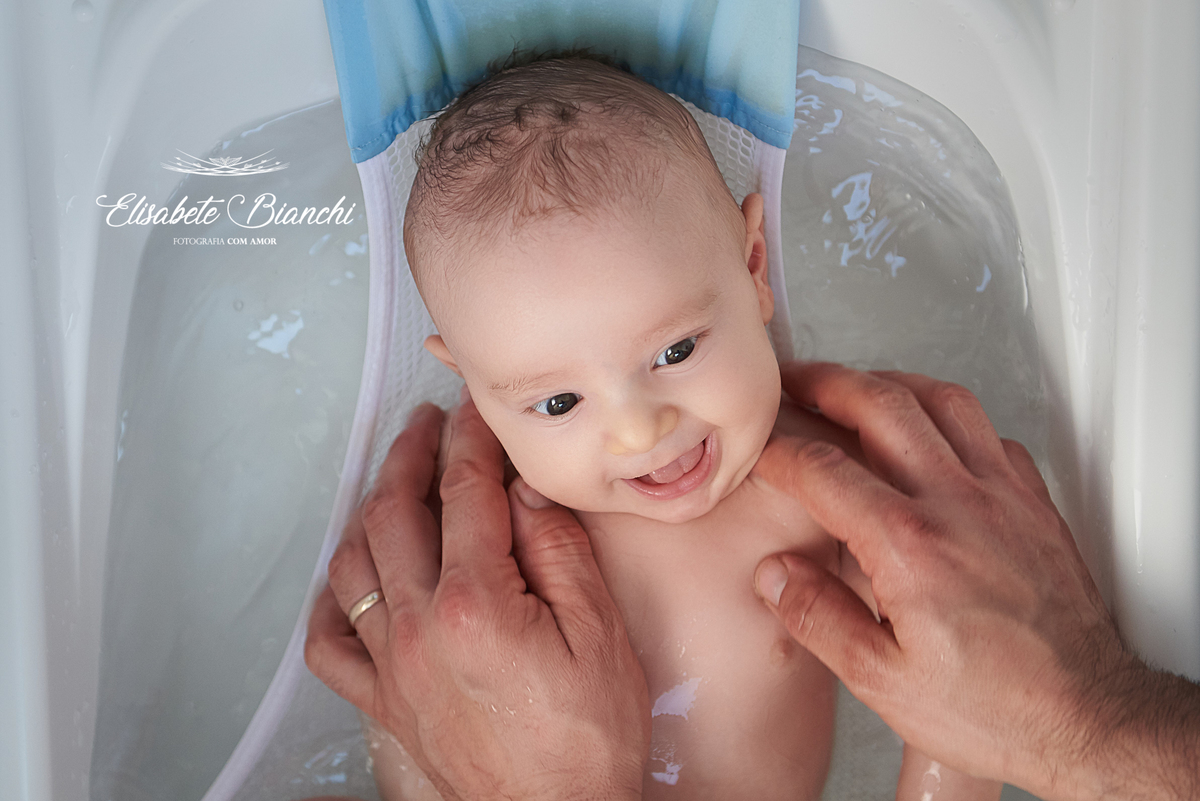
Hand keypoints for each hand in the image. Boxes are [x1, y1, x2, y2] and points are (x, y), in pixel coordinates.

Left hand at [305, 395, 649, 800]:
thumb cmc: (588, 741)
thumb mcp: (599, 635)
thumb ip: (558, 552)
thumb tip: (525, 490)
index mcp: (476, 604)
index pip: (464, 492)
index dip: (469, 439)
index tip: (474, 412)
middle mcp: (419, 629)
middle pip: (395, 513)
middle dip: (409, 455)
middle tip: (426, 423)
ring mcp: (392, 667)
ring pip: (353, 564)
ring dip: (370, 510)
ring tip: (393, 481)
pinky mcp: (383, 702)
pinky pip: (330, 643)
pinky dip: (332, 599)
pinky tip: (352, 576)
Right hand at [750, 362, 1199, 800]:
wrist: (1088, 719)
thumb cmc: (998, 709)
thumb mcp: (882, 681)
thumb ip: (818, 617)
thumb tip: (775, 574)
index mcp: (910, 547)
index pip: (824, 469)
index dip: (779, 450)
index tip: (760, 450)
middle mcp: (959, 504)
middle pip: (882, 404)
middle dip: (826, 382)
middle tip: (796, 382)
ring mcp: (1004, 496)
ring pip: (943, 400)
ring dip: (891, 382)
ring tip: (859, 388)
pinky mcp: (1036, 504)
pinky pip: (992, 433)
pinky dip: (952, 418)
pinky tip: (936, 434)